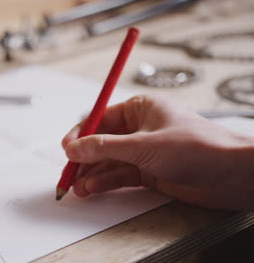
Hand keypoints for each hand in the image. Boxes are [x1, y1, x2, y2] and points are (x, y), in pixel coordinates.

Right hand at [62, 95, 253, 210]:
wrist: (230, 174)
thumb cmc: (197, 146)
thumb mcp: (143, 145)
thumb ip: (105, 148)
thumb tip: (75, 148)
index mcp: (140, 108)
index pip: (100, 118)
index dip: (81, 133)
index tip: (67, 148)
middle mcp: (140, 128)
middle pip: (102, 141)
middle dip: (85, 158)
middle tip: (69, 172)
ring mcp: (144, 151)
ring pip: (109, 161)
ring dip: (93, 173)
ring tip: (77, 186)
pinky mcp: (149, 171)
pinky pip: (120, 175)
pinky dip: (106, 182)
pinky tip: (92, 188)